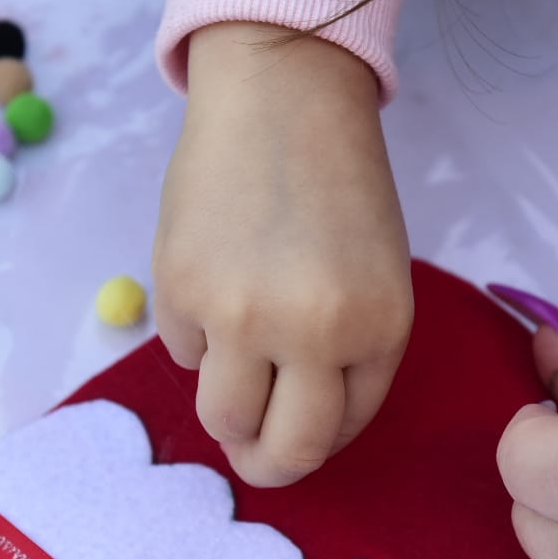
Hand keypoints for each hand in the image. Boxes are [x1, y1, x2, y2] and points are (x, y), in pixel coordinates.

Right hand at [153, 22, 412, 487]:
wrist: (281, 95)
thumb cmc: (339, 185)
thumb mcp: (377, 276)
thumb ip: (349, 351)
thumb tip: (294, 425)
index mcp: (377, 328)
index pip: (344, 428)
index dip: (319, 437)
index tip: (301, 431)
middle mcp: (312, 332)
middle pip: (282, 452)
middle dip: (268, 463)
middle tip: (255, 453)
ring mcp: (240, 315)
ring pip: (223, 419)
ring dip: (227, 407)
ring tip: (232, 360)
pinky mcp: (180, 290)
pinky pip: (183, 353)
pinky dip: (196, 335)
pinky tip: (214, 278)